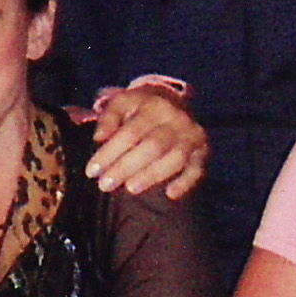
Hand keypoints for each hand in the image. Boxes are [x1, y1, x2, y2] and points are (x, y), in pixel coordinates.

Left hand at [88, 85, 206, 198]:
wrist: (173, 102)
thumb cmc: (139, 109)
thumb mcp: (121, 104)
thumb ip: (108, 118)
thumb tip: (99, 138)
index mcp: (154, 107)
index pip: (130, 132)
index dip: (110, 152)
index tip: (92, 171)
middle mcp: (177, 120)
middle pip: (153, 146)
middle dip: (127, 167)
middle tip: (105, 184)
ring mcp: (193, 136)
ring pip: (175, 158)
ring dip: (152, 175)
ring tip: (130, 188)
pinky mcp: (204, 151)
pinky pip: (198, 169)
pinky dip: (185, 182)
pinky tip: (170, 194)